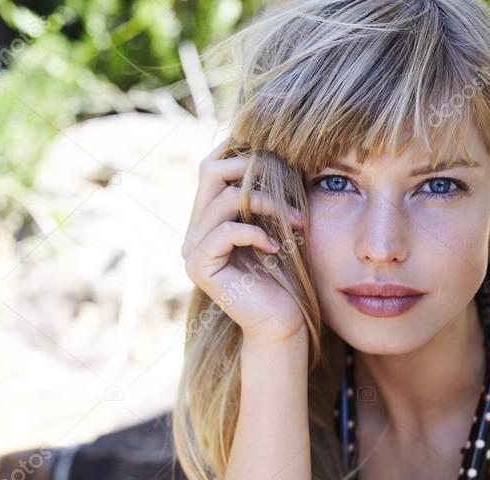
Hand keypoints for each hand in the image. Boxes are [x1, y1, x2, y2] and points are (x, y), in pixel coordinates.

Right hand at [181, 138, 307, 345]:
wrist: (281, 323)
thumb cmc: (285, 275)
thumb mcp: (275, 222)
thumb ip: (265, 191)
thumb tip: (274, 145)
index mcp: (208, 217)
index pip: (212, 164)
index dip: (240, 149)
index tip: (279, 153)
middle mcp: (193, 230)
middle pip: (209, 170)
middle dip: (253, 168)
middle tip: (289, 181)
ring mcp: (192, 249)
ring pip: (226, 200)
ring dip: (269, 204)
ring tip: (297, 221)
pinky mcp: (199, 267)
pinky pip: (227, 231)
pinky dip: (257, 233)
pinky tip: (276, 248)